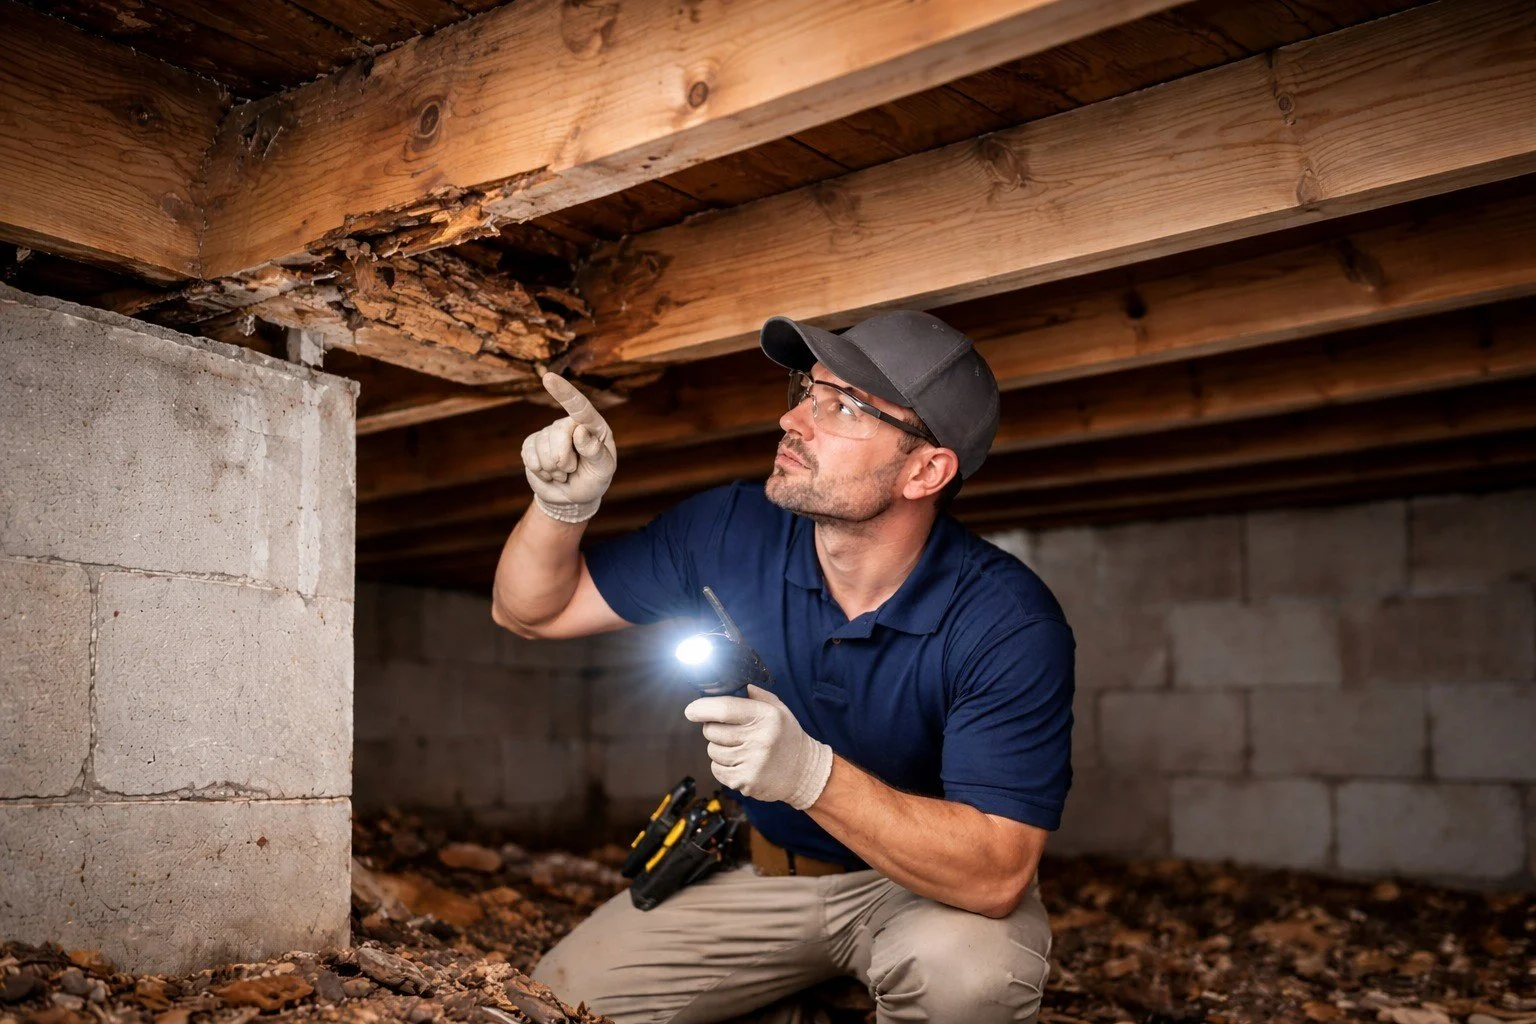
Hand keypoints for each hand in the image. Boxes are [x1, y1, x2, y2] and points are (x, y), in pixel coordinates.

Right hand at [521, 373, 616, 522]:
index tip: (549, 378)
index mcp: (593, 426)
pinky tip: (549, 473)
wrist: (572, 498)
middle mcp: (571, 424)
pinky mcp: (533, 444)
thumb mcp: (603, 472)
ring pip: (542, 446)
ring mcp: (550, 433)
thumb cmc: (593, 480)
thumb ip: (597, 453)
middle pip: (558, 432)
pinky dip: (540, 470)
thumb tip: (580, 431)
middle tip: (572, 470)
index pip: (579, 407)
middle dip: (564, 460)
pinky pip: (529, 454)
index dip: (564, 392)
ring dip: (553, 469)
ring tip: (563, 473)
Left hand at [684, 685, 832, 809]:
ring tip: (739, 749)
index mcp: (766, 717)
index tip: (691, 710)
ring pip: (712, 751)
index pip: (725, 709)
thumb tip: (736, 686)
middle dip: (713, 729)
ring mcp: (752, 763)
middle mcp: (759, 739)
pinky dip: (722, 766)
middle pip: (712, 731)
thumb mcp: (780, 710)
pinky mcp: (745, 781)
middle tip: (729, 731)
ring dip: (719, 748)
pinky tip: (740, 763)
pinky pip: (716, 769)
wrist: (805, 772)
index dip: (702, 708)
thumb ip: (758, 696)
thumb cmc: (788, 737)